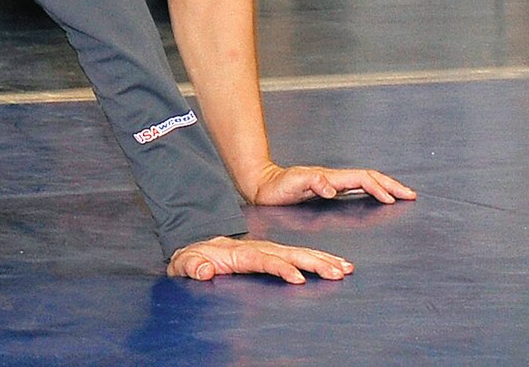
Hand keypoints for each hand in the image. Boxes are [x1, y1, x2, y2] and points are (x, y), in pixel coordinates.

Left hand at [167, 235, 353, 283]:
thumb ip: (190, 265)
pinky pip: (297, 257)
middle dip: (312, 261)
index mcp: (236, 252)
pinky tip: (337, 266)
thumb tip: (202, 269)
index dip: (279, 267)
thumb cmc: (190, 261)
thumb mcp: (183, 264)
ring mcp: (265, 251)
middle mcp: (256, 248)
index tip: (297, 278)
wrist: (194, 252)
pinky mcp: (271, 256)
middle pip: (287, 253)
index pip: (261, 259)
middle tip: (336, 272)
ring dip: (321, 260)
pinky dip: (318, 259)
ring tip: (345, 269)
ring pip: (297, 253)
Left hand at [244, 161, 415, 206]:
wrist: (261, 186)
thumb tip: (330, 187)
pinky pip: (357, 188)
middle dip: (391, 185)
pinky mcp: (329, 190)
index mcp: (330, 177)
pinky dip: (373, 191)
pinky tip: (379, 198)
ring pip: (366, 182)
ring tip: (403, 195)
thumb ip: (311, 183)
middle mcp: (334, 179)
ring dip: (386, 187)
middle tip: (411, 195)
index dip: (379, 188)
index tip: (393, 200)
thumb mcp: (292, 184)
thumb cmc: (276, 187)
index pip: (362, 180)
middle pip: (369, 178)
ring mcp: (333, 184)